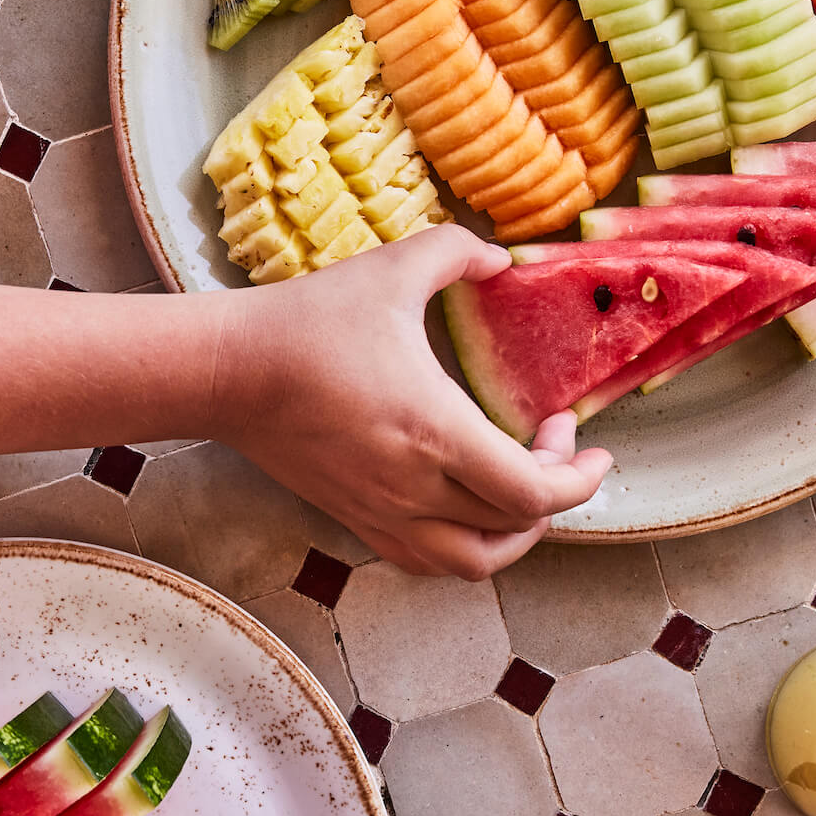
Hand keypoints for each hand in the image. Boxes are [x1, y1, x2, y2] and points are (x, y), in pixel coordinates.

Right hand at [213, 223, 611, 580]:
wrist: (228, 374)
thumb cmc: (307, 323)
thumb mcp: (392, 269)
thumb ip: (458, 253)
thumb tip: (504, 259)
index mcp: (435, 432)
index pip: (534, 491)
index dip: (579, 477)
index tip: (587, 441)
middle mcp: (414, 486)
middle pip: (516, 527)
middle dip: (556, 490)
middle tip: (555, 444)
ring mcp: (383, 510)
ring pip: (474, 562)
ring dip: (514, 535)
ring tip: (522, 494)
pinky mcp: (357, 518)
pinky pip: (427, 560)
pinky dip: (464, 548)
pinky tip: (467, 508)